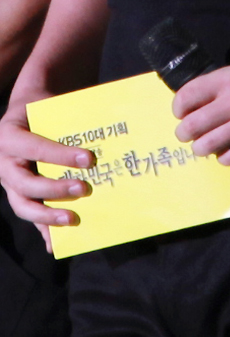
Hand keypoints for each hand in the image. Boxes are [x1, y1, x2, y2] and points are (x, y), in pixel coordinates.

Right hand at [0, 97, 93, 249]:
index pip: (36, 149)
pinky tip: (54, 244)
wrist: (24, 110)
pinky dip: (41, 230)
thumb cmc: (41, 106)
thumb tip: (101, 131)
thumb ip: (64, 119)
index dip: (61, 155)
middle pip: (25, 184)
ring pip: (22, 205)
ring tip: (72, 220)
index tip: (88, 159)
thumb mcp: (47, 105)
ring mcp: (7, 181)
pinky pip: (29, 213)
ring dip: (47, 216)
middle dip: (54, 190)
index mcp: (9, 136)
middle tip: (84, 189)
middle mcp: (3, 162)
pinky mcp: (16, 193)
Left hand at [173, 49, 229, 163]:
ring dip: (203, 147)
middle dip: (185, 132)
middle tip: (191, 133)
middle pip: (190, 127)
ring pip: (205, 146)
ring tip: (210, 143)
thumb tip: (195, 105)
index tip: (182, 113)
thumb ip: (220, 85)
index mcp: (228, 78)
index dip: (178, 109)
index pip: (185, 98)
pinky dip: (227, 155)